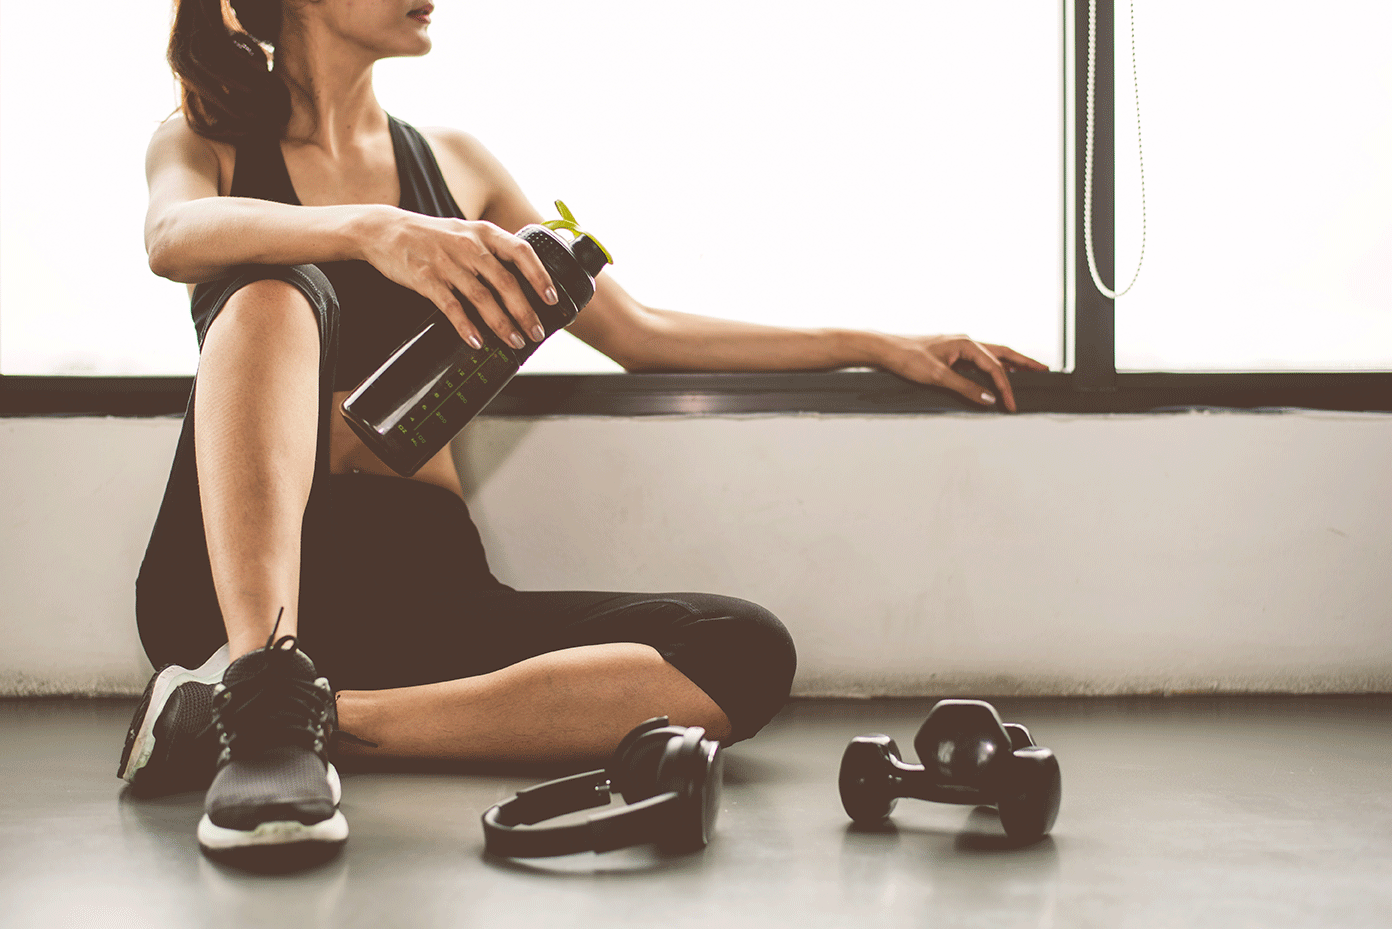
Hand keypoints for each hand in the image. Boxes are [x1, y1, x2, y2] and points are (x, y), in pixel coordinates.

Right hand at [361, 210, 556, 349]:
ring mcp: (448, 263)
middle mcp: (469, 246)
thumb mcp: (466, 233)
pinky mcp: (426, 279)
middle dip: (525, 311)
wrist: (385, 230)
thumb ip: (492, 252)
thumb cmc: (432, 236)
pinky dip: (466, 326)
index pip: (521, 252)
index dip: (539, 276)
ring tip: (514, 341)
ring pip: (482, 297)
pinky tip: (476, 341)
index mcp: (484, 233)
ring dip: (501, 323)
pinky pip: (451, 307)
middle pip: (505, 282)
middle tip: (535, 332)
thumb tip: (523, 280)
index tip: (551, 298)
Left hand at [875, 334, 1047, 411]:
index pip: (995, 367)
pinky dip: (991, 366)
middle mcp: (965, 342)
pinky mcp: (950, 352)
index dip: (1005, 388)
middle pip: (1002, 353)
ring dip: (1009, 363)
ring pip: (991, 355)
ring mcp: (958, 346)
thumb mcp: (937, 376)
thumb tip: (988, 398)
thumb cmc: (906, 357)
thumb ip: (965, 387)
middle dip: (1024, 363)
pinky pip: (978, 359)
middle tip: (1043, 370)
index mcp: (966, 343)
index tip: (1011, 404)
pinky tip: (994, 374)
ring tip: (1026, 370)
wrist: (885, 349)